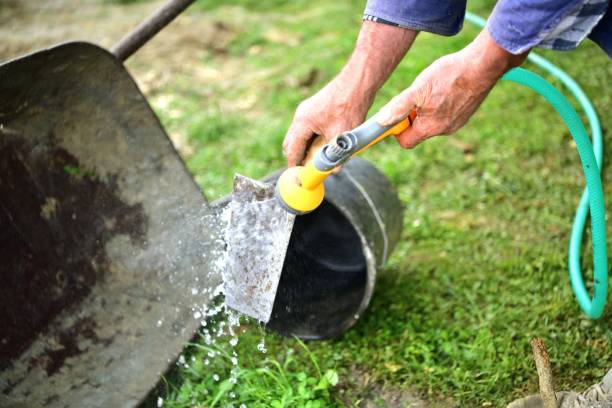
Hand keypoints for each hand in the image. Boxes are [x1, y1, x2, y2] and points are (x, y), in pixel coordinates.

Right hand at [283, 78, 370, 166]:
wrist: (358, 82)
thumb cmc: (349, 106)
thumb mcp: (342, 135)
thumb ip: (335, 155)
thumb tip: (334, 171)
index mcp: (303, 122)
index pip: (292, 149)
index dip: (294, 165)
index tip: (297, 177)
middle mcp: (301, 116)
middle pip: (291, 142)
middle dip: (297, 158)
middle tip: (305, 172)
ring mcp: (307, 111)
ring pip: (300, 136)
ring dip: (305, 149)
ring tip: (315, 162)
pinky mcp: (315, 109)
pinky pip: (307, 129)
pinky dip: (311, 140)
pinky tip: (323, 146)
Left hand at [376, 29, 527, 148]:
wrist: (483, 65)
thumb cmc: (449, 76)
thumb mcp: (418, 89)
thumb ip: (399, 107)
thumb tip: (381, 121)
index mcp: (430, 128)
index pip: (406, 142)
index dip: (397, 130)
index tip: (397, 114)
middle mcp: (444, 130)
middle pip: (419, 131)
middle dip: (413, 117)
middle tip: (417, 97)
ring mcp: (457, 123)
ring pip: (433, 122)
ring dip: (427, 110)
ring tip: (433, 90)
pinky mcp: (465, 114)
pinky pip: (446, 115)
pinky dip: (441, 105)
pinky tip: (444, 89)